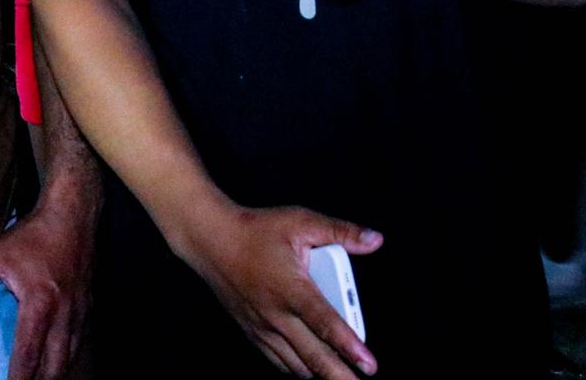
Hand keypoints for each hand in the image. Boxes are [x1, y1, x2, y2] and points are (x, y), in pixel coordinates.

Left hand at [0, 201, 94, 379]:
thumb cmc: (33, 235)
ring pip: (70, 358)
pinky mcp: (89, 306)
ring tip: (34, 379)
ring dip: (52, 373)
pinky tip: (52, 359)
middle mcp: (64, 314)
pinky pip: (79, 342)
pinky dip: (65, 356)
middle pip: (54, 368)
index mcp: (39, 304)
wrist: (73, 214)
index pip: (28, 355)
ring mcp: (80, 312)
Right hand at [176, 202, 382, 377]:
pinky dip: (297, 368)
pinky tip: (309, 367)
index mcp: (292, 288)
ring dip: (319, 373)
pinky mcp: (252, 332)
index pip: (326, 324)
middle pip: (314, 356)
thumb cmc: (255, 230)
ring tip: (340, 376)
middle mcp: (276, 314)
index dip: (350, 347)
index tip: (369, 364)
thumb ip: (341, 232)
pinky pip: (278, 361)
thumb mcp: (301, 221)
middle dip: (339, 376)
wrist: (210, 240)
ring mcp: (262, 327)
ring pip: (296, 364)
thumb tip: (374, 240)